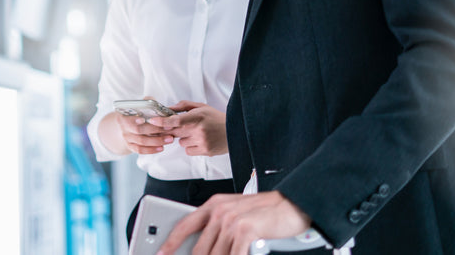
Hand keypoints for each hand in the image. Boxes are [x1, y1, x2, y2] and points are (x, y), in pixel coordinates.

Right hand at [115, 110, 173, 154]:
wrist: (128, 124)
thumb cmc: (137, 112)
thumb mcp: (140, 105)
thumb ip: (147, 102)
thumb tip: (157, 105)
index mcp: (123, 115)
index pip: (130, 118)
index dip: (138, 120)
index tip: (151, 120)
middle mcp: (123, 127)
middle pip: (139, 130)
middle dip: (155, 130)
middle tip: (169, 128)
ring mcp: (126, 138)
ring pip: (141, 142)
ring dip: (157, 141)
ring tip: (169, 139)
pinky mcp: (131, 146)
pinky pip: (140, 150)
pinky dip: (151, 150)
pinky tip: (161, 148)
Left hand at [146, 100, 226, 155]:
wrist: (234, 132)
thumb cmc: (216, 118)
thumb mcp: (201, 107)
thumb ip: (183, 106)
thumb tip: (167, 109)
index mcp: (197, 116)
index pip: (176, 120)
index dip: (162, 121)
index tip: (153, 121)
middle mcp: (198, 130)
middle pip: (175, 132)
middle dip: (174, 130)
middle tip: (183, 126)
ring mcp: (202, 142)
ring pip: (180, 142)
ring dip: (184, 138)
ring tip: (196, 133)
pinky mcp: (205, 151)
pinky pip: (188, 151)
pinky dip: (190, 147)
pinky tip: (200, 141)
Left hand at [157, 191, 310, 254]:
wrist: (292, 204)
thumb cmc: (266, 212)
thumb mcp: (236, 213)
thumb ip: (218, 228)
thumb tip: (205, 247)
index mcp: (214, 205)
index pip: (184, 225)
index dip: (171, 242)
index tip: (162, 253)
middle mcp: (219, 212)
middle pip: (200, 249)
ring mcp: (231, 221)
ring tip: (230, 254)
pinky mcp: (245, 231)